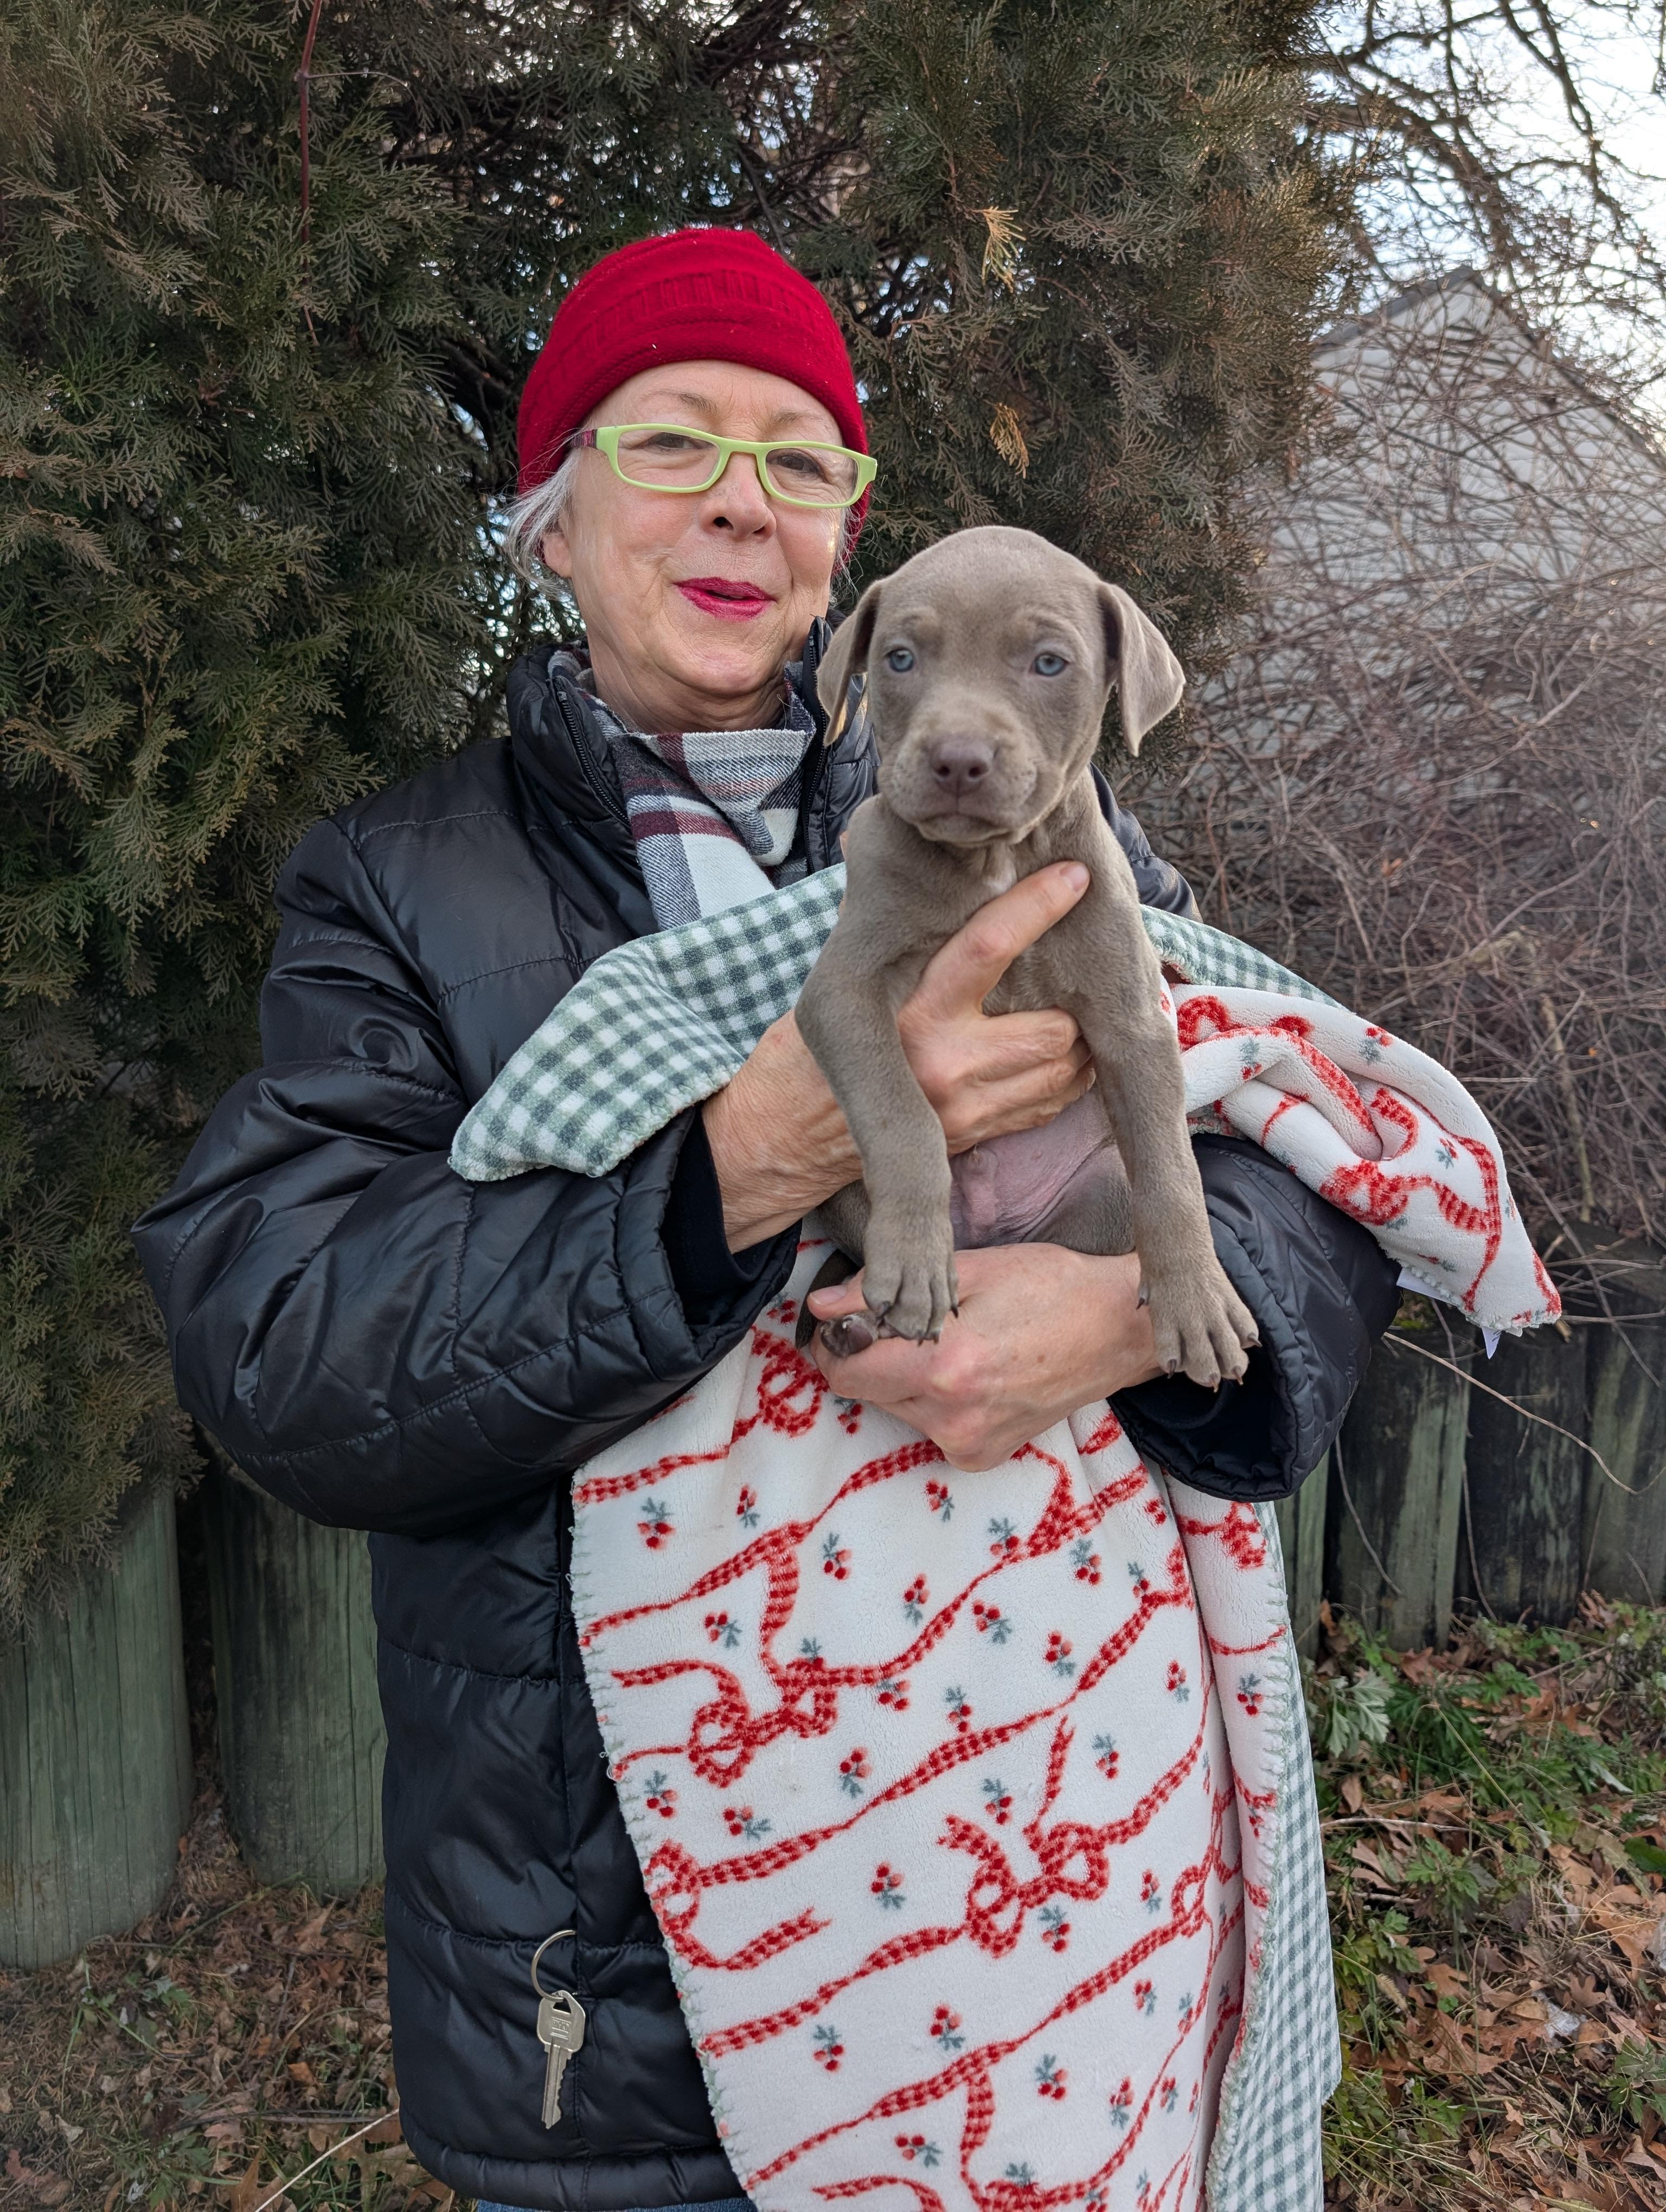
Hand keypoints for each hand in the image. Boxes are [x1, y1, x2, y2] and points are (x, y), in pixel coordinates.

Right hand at [703, 864, 1094, 1247]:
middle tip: (1080, 970)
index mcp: (910, 1010)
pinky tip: (1064, 1055)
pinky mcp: (974, 1135)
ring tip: (1081, 1010)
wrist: (792, 1131)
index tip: (1073, 877)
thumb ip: (894, 928)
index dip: (1038, 907)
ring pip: (1062, 1069)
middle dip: (1074, 1001)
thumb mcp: (848, 980)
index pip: (988, 946)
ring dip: (1081, 1041)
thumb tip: (911, 848)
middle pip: (1051, 1027)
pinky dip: (1067, 1078)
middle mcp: (943, 1062)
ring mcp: (964, 1107)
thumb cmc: (818, 1043)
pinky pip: (1049, 1105)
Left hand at [806, 1244, 1165, 1469]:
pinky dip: (934, 1399)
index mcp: (945, 1366)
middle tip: (910, 1323)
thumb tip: (822, 1304)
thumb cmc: (1051, 1286)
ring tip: (953, 1345)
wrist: (1120, 1331)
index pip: (844, 1369)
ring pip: (894, 1408)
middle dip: (872, 1356)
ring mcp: (968, 1443)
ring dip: (903, 1378)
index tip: (849, 1319)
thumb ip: (887, 1291)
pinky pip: (928, 1425)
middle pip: (865, 1390)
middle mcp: (952, 1417)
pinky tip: (973, 1371)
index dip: (836, 1340)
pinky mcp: (981, 1456)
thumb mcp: (969, 1271)